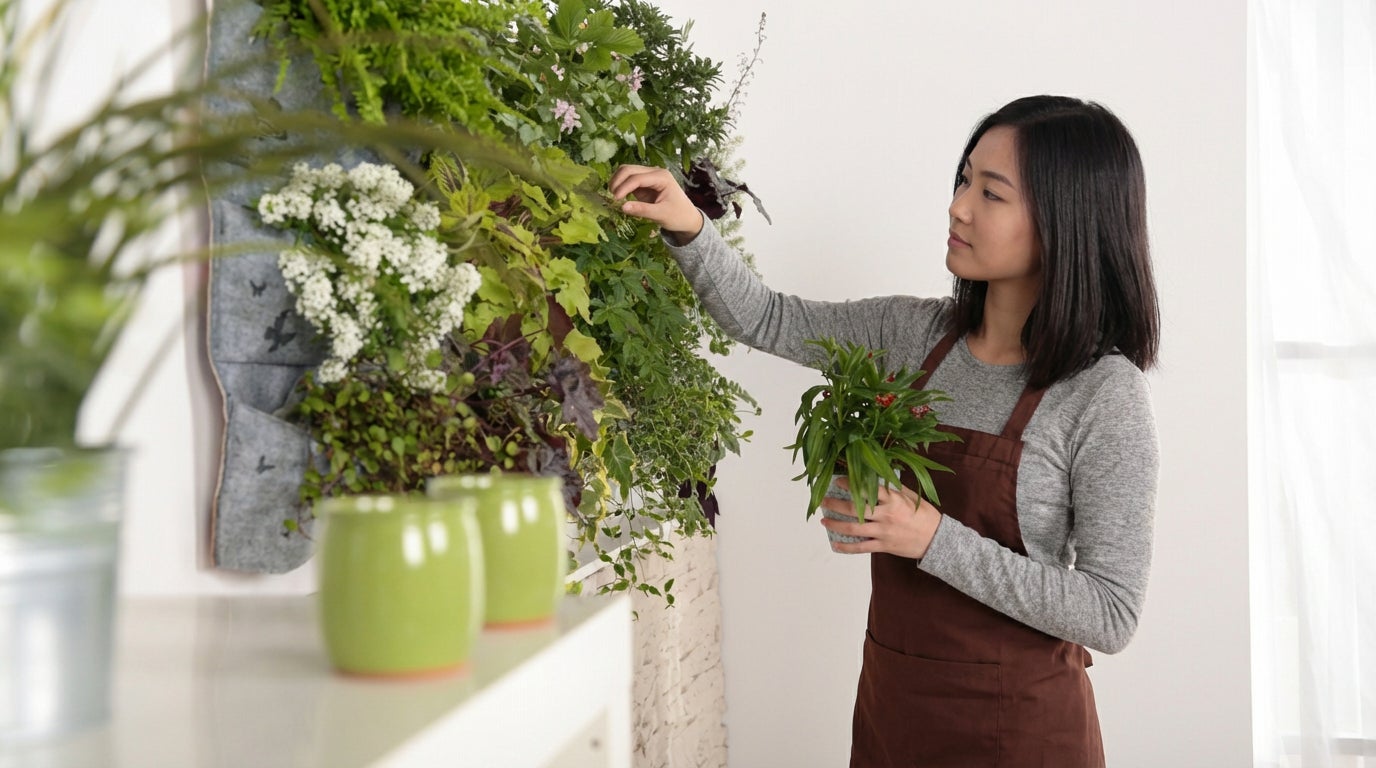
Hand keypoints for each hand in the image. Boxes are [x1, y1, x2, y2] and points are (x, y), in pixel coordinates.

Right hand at [608, 164, 703, 243]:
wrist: (687, 218)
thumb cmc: (678, 216)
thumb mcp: (661, 215)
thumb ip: (642, 210)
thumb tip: (622, 207)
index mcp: (662, 177)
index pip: (637, 177)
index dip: (624, 187)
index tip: (615, 200)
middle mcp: (654, 172)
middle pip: (628, 169)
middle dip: (617, 182)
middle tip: (611, 198)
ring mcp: (648, 176)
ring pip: (626, 172)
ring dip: (617, 182)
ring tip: (613, 198)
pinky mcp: (644, 183)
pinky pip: (628, 180)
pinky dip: (620, 187)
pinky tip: (617, 198)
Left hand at [819, 478, 942, 559]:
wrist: (937, 539)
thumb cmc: (924, 515)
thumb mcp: (911, 497)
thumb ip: (894, 488)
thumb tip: (877, 476)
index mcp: (893, 500)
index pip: (868, 489)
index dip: (850, 484)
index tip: (837, 480)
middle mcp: (886, 515)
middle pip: (855, 509)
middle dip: (836, 504)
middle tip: (823, 500)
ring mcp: (884, 531)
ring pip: (854, 528)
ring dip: (836, 525)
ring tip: (824, 521)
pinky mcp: (884, 546)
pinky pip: (861, 547)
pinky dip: (847, 548)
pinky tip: (836, 545)